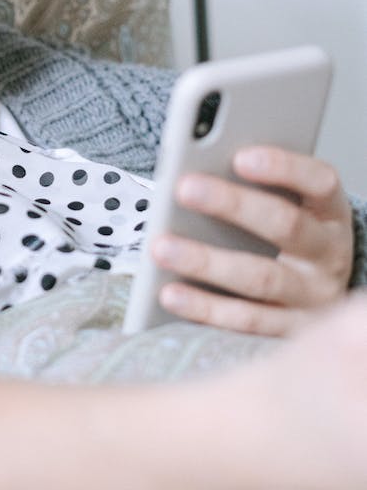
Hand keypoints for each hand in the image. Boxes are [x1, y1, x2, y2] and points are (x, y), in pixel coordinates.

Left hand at [150, 146, 354, 335]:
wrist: (320, 301)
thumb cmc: (286, 240)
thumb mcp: (287, 208)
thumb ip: (254, 189)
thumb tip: (201, 170)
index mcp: (329, 214)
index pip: (320, 181)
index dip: (284, 167)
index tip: (240, 156)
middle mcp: (329, 256)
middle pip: (286, 226)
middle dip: (232, 204)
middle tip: (184, 188)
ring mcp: (313, 299)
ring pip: (261, 279)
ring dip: (206, 262)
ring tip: (161, 247)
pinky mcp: (290, 333)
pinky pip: (246, 322)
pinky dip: (205, 308)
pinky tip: (170, 293)